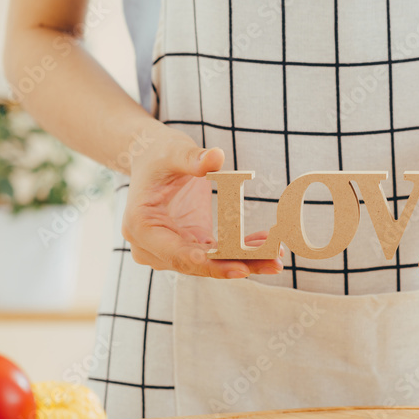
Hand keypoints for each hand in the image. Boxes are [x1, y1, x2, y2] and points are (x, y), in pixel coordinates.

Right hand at [121, 127, 282, 277]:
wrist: (152, 159)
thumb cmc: (159, 154)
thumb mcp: (173, 151)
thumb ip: (192, 158)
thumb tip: (216, 158)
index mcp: (141, 226)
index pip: (173, 252)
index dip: (202, 261)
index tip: (232, 267)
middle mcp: (153, 247)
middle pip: (197, 264)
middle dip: (235, 265)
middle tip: (272, 263)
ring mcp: (173, 249)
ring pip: (211, 263)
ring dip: (246, 261)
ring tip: (277, 257)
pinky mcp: (191, 244)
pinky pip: (219, 254)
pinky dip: (242, 250)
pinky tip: (267, 244)